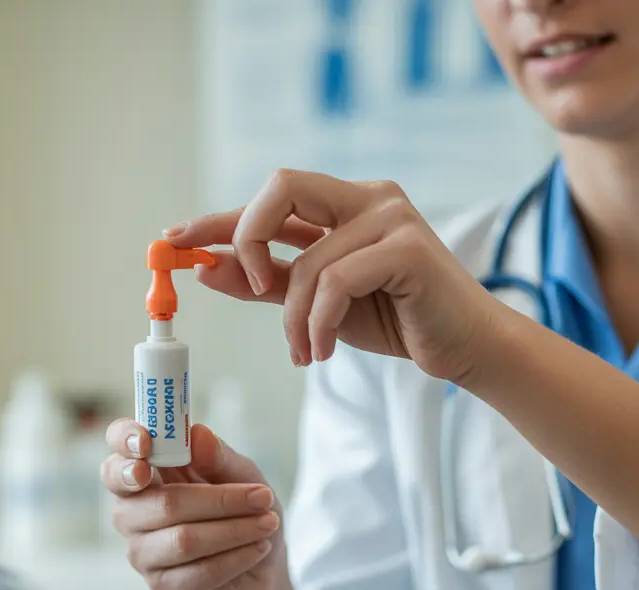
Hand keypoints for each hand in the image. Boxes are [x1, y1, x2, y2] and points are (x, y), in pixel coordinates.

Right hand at [100, 419, 289, 589]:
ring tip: (268, 523)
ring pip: (184, 540)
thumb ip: (219, 457)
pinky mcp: (163, 588)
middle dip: (221, 500)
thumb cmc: (243, 512)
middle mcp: (131, 515)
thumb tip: (197, 434)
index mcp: (142, 478)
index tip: (145, 442)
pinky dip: (237, 557)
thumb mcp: (243, 476)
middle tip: (263, 496)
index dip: (122, 446)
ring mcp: (143, 554)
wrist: (262, 568)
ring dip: (236, 530)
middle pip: (164, 504)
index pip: (116, 460)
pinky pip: (198, 573)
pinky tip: (259, 548)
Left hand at [166, 169, 496, 381]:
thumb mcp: (317, 305)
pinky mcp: (408, 249)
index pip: (269, 199)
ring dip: (292, 319)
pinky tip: (322, 351)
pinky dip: (318, 324)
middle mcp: (367, 198)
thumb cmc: (397, 320)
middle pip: (281, 188)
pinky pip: (335, 282)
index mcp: (345, 203)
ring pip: (307, 260)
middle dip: (248, 239)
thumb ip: (267, 284)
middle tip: (253, 292)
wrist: (465, 348)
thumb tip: (206, 268)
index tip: (173, 240)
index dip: (218, 218)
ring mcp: (391, 218)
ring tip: (304, 353)